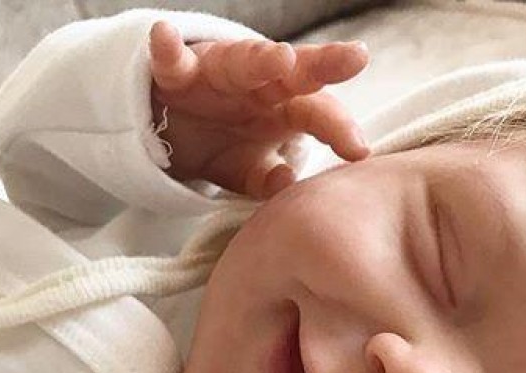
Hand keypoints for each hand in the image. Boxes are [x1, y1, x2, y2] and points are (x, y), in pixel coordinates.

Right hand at [148, 21, 370, 198]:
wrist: (172, 131)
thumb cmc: (222, 144)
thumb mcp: (247, 170)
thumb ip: (266, 179)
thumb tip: (287, 184)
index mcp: (282, 107)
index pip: (317, 112)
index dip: (338, 128)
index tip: (360, 150)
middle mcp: (258, 84)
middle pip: (295, 73)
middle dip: (324, 65)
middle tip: (355, 60)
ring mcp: (219, 74)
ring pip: (242, 61)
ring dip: (261, 59)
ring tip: (281, 59)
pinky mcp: (178, 75)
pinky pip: (172, 62)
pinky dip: (168, 49)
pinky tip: (165, 36)